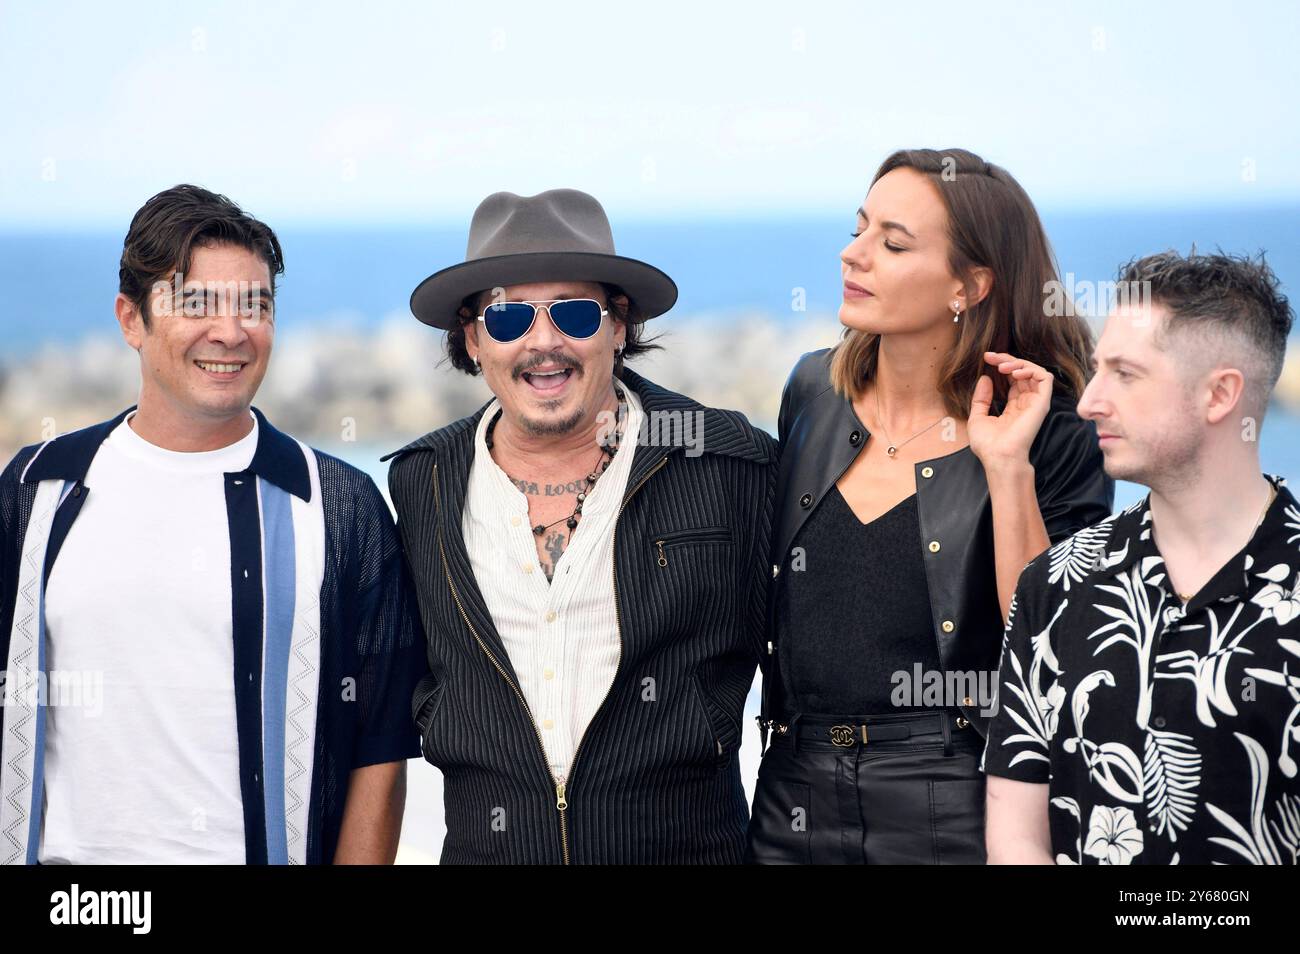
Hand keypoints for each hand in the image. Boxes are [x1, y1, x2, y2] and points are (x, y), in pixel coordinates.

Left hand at [967, 351, 1053, 470]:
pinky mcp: (1042, 402)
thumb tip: (985, 378)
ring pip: (1035, 371)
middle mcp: (1026, 402)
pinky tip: (1014, 373)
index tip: (986, 358)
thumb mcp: (978, 417)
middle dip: (1007, 359)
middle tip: (991, 357)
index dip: (1002, 365)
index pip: (1013, 378)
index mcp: (1014, 406)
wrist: (998, 456)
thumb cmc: (988, 444)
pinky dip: (1031, 370)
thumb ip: (981, 398)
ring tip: (1002, 366)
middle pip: (1023, 372)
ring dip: (1018, 363)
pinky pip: (1044, 378)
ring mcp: (1035, 402)